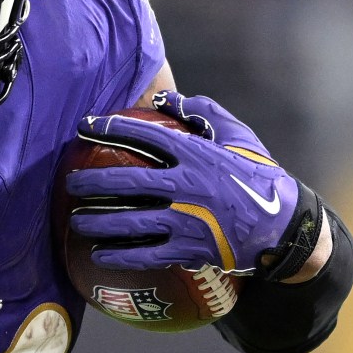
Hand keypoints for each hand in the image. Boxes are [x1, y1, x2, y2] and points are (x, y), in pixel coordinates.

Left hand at [65, 91, 317, 276]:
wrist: (282, 224)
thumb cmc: (257, 174)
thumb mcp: (236, 134)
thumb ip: (201, 111)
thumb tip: (165, 97)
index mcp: (194, 154)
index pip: (143, 135)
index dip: (109, 128)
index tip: (84, 126)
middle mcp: (185, 186)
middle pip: (126, 182)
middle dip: (92, 182)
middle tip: (71, 183)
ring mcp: (185, 220)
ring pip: (130, 222)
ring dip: (98, 222)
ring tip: (77, 221)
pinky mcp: (189, 249)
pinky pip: (146, 254)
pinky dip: (119, 255)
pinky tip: (98, 255)